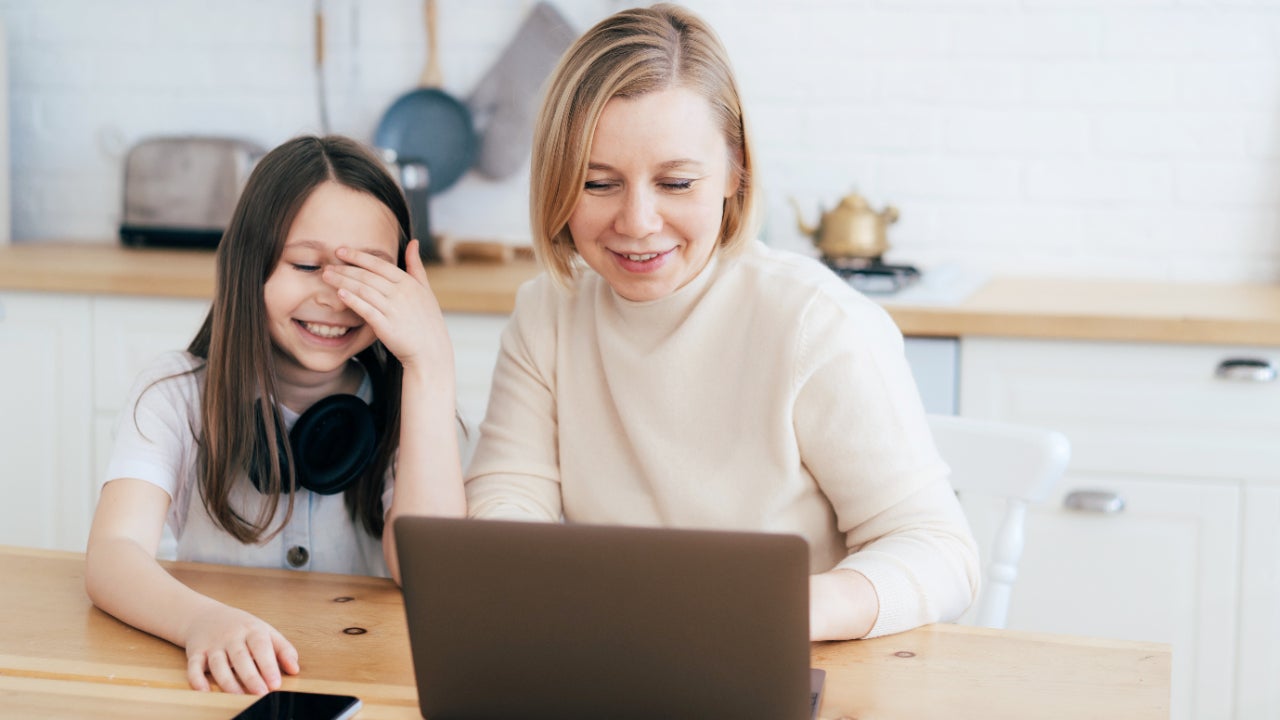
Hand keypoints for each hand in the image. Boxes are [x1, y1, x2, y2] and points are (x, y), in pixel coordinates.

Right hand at [182, 603, 298, 694]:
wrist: (205, 616)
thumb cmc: (241, 628)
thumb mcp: (265, 631)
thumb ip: (283, 649)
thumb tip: (295, 669)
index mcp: (252, 630)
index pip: (261, 647)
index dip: (268, 666)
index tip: (276, 683)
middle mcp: (231, 637)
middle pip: (240, 657)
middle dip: (251, 677)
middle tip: (261, 694)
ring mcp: (212, 645)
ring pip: (218, 664)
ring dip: (228, 682)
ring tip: (239, 697)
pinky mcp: (195, 653)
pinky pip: (194, 667)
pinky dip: (197, 679)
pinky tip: (204, 692)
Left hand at [323, 239, 453, 373]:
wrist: (431, 350)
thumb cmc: (427, 320)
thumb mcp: (425, 289)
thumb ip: (416, 265)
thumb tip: (413, 242)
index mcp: (408, 282)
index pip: (379, 264)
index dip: (358, 256)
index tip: (340, 251)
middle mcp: (400, 294)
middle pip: (367, 276)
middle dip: (345, 269)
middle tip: (327, 265)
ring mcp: (393, 310)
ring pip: (363, 290)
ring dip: (343, 281)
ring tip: (327, 277)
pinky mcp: (386, 326)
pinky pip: (366, 310)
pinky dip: (352, 301)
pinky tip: (340, 294)